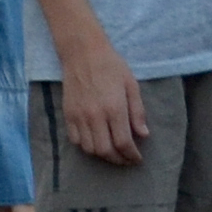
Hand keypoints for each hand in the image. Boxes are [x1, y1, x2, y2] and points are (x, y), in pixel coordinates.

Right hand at [58, 33, 147, 165]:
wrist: (82, 52)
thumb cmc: (111, 65)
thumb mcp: (131, 84)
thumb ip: (137, 111)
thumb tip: (143, 134)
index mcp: (114, 108)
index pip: (123, 142)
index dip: (132, 155)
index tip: (137, 158)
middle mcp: (95, 115)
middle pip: (106, 151)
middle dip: (118, 160)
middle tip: (126, 159)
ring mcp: (79, 116)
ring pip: (89, 149)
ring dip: (102, 155)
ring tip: (112, 152)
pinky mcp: (68, 114)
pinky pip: (75, 140)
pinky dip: (86, 146)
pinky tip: (95, 141)